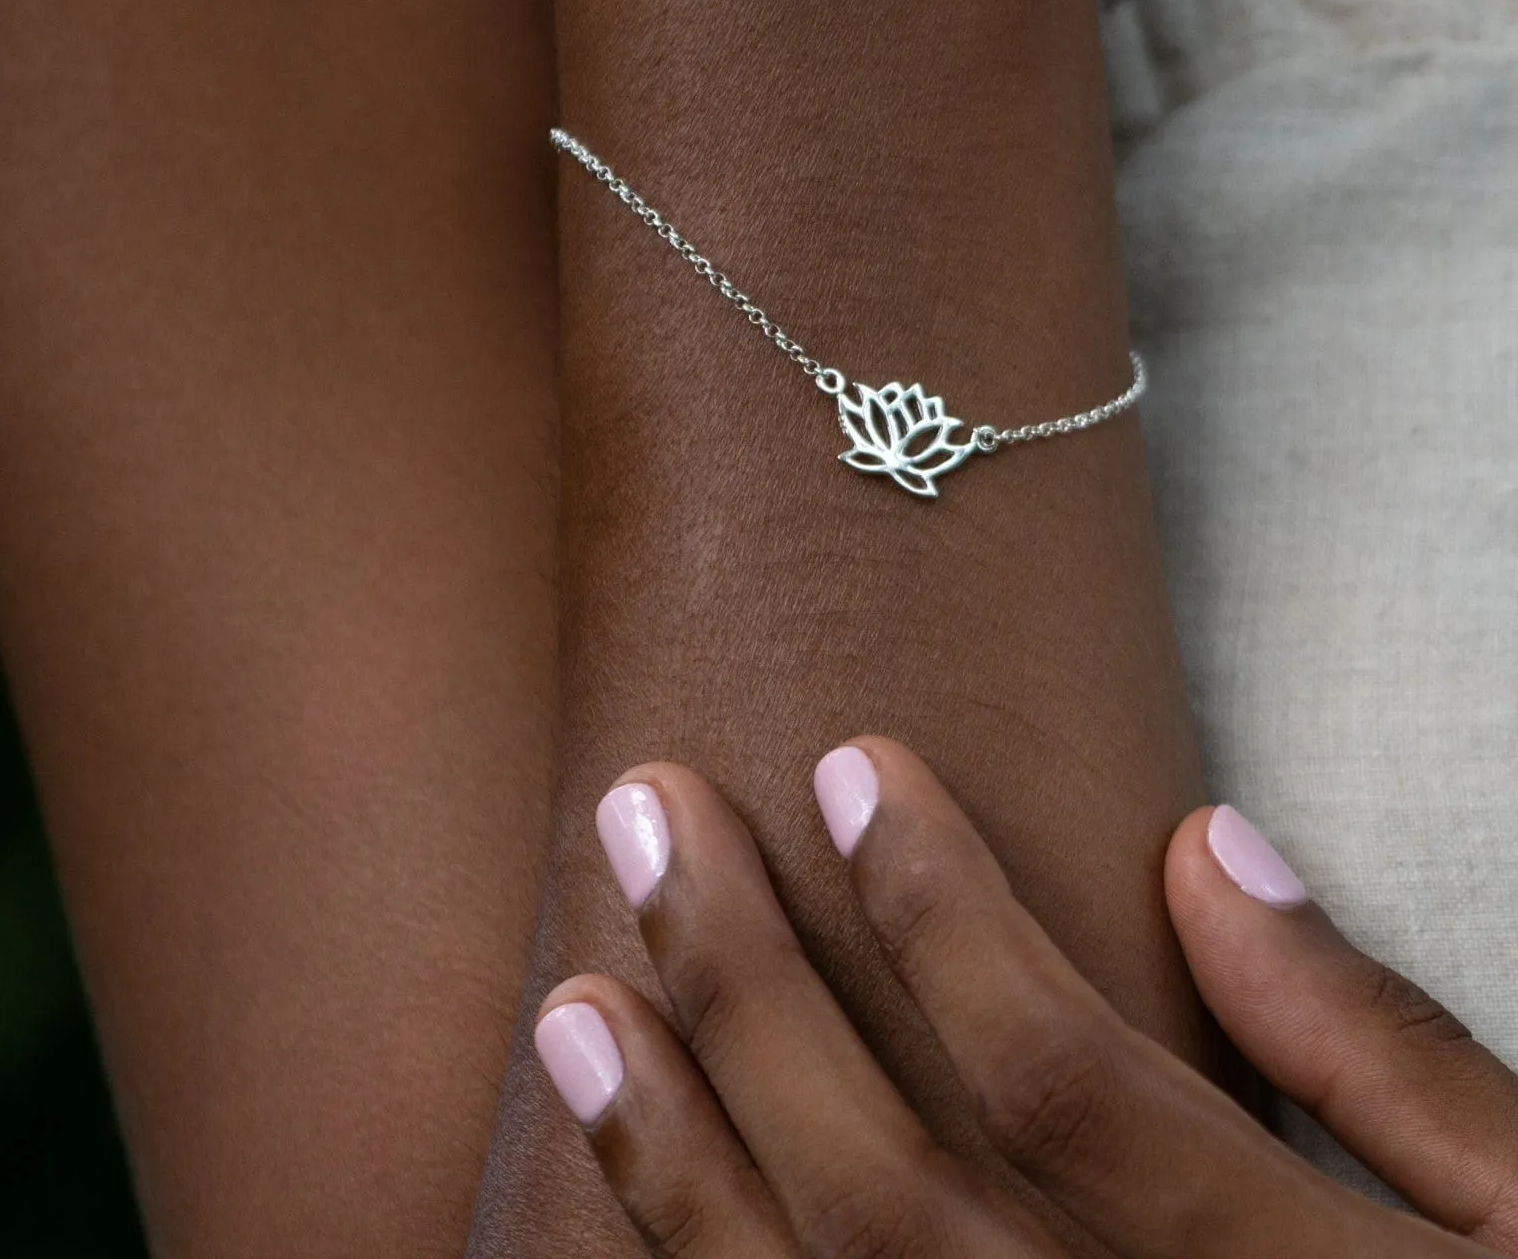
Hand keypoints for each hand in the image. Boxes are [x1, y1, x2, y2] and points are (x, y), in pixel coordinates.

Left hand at [537, 743, 1517, 1254]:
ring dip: (672, 1163)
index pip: (1065, 1086)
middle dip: (746, 989)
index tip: (846, 761)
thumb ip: (1390, 1056)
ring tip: (572, 1006)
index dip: (940, 909)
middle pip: (889, 1197)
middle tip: (642, 813)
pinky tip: (631, 1201)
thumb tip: (1209, 846)